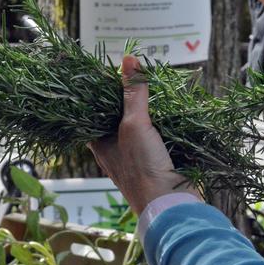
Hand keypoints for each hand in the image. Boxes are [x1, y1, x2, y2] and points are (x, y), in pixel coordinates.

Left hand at [88, 56, 199, 214]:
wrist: (172, 205)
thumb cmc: (143, 168)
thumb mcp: (134, 125)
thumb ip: (133, 93)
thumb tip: (128, 59)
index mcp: (100, 143)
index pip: (92, 113)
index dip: (98, 93)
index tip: (109, 72)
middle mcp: (114, 150)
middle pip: (116, 117)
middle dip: (126, 98)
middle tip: (135, 73)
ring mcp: (135, 156)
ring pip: (137, 126)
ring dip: (145, 109)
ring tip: (151, 85)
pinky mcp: (156, 161)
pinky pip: (155, 136)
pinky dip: (161, 122)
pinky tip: (168, 109)